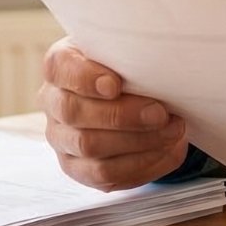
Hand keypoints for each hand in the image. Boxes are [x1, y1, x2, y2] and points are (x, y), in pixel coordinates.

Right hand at [38, 39, 189, 190]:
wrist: (132, 96)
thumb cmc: (127, 69)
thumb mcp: (126, 52)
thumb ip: (132, 54)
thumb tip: (162, 65)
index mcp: (60, 66)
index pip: (59, 68)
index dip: (84, 78)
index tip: (115, 85)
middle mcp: (53, 103)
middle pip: (74, 112)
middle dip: (122, 115)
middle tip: (160, 113)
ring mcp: (62, 139)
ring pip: (89, 147)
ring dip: (138, 141)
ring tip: (172, 131)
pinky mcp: (78, 168)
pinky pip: (104, 174)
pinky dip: (140, 163)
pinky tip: (165, 150)